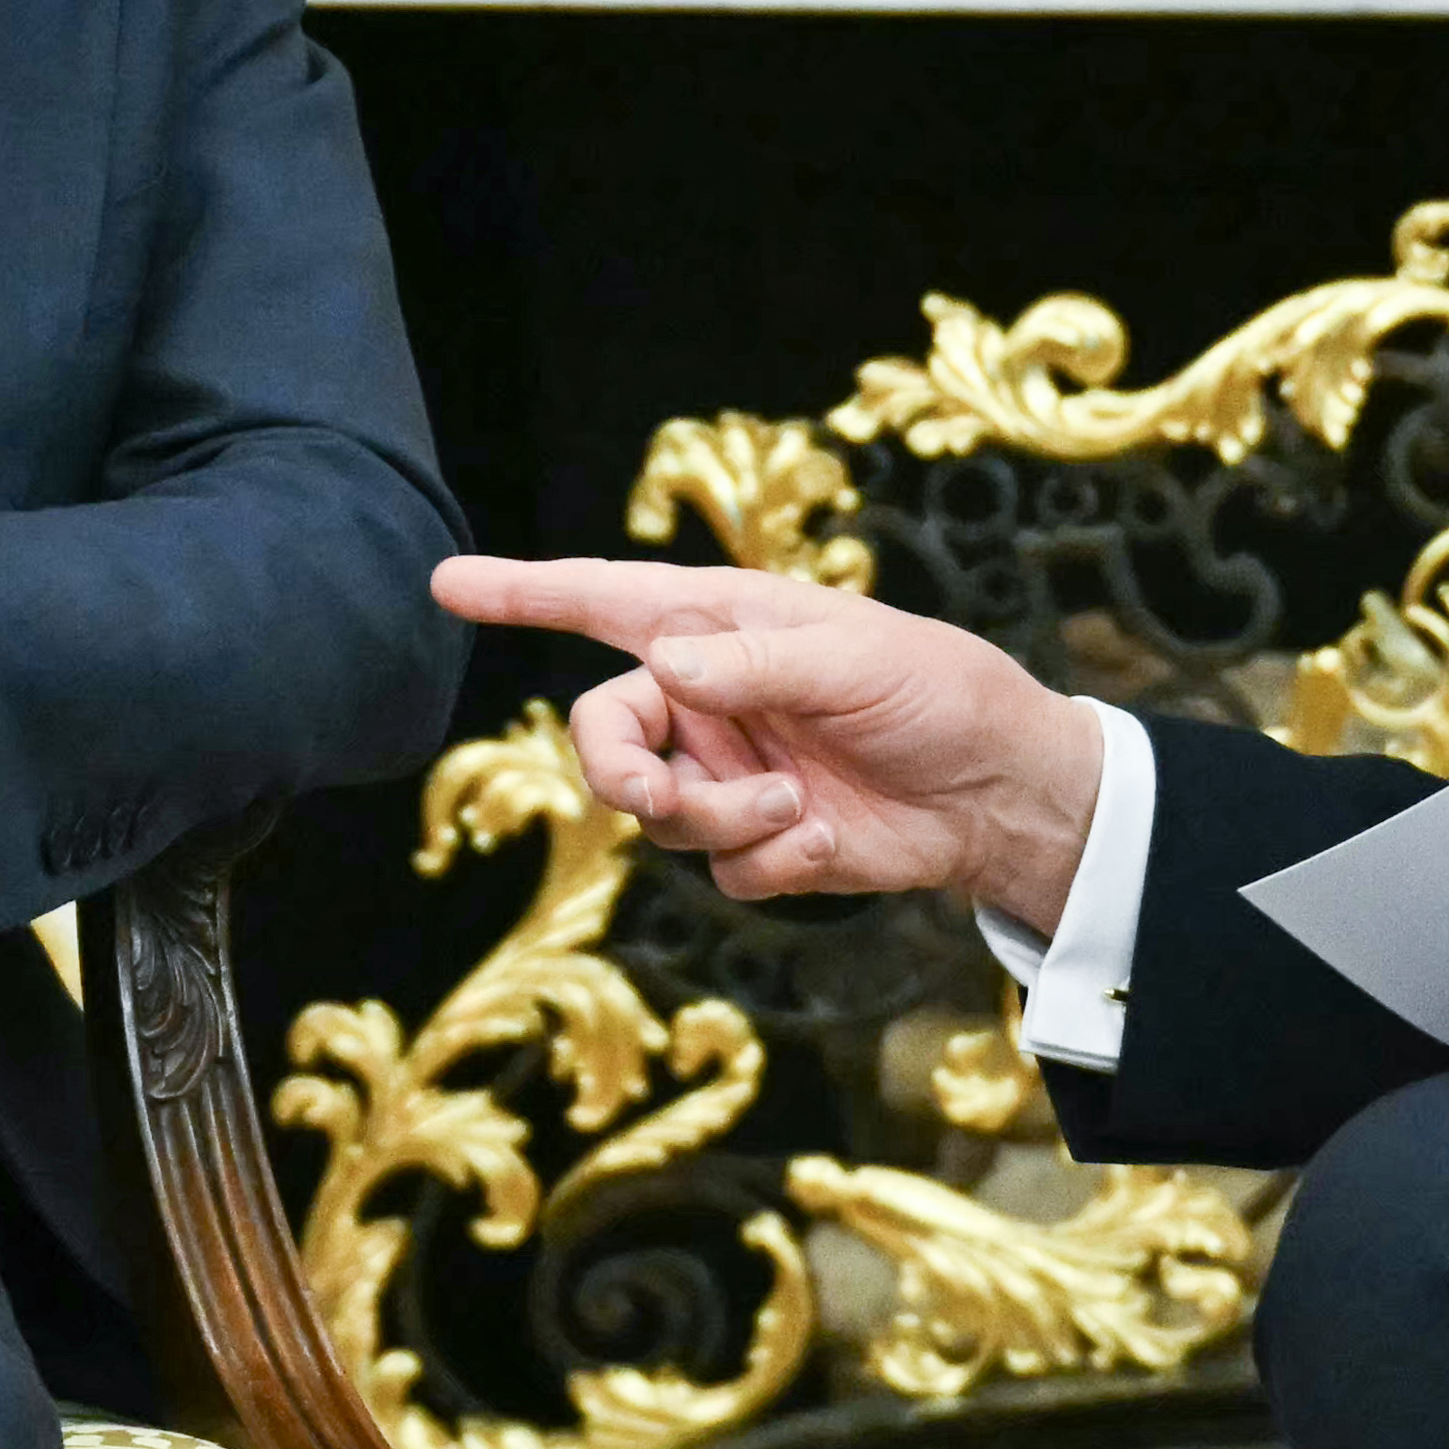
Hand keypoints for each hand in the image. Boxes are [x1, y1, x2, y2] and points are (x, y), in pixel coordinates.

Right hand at [431, 555, 1101, 924]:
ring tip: (795, 807)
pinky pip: (720, 866)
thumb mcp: (854, 658)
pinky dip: (767, 860)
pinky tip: (824, 842)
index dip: (524, 593)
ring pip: (656, 815)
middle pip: (604, 736)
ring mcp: (729, 771)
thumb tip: (664, 667)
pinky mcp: (759, 840)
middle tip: (655, 795)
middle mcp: (710, 698)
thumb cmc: (939, 692)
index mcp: (722, 626)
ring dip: (717, 818)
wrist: (1001, 793)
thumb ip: (754, 665)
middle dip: (617, 771)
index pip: (603, 603)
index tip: (447, 582)